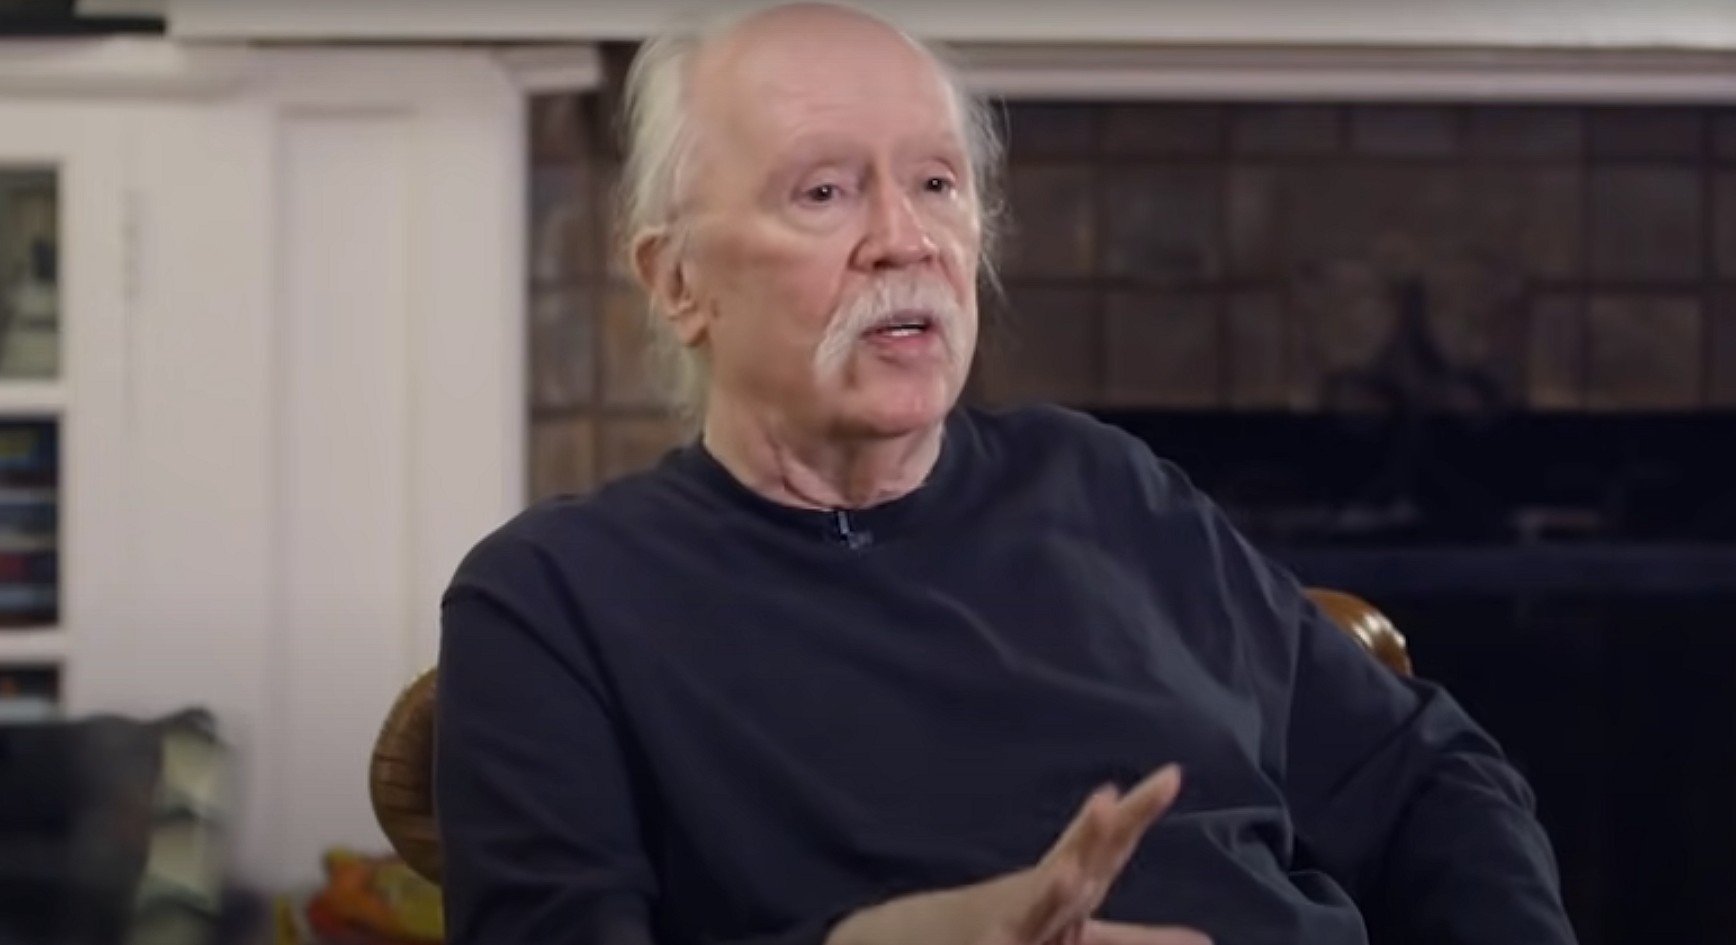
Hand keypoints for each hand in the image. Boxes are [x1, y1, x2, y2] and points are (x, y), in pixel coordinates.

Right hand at [825, 765, 1208, 944]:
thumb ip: (1137, 939)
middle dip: (1128, 818)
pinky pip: (1025, 913)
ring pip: (1056, 882)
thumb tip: (1203, 940)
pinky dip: (1044, 897)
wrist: (911, 939)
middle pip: (1092, 851)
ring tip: (1108, 807)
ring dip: (1082, 845)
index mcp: (1069, 892)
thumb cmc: (1005, 934)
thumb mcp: (1078, 938)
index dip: (1140, 813)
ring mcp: (1017, 913)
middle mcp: (1043, 893)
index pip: (1109, 847)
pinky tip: (1066, 878)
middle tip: (1166, 779)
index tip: (1171, 776)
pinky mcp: (993, 931)